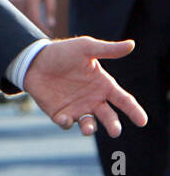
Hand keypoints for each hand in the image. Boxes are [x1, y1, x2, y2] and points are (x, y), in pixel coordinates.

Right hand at [8, 0, 55, 34]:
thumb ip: (50, 7)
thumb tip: (51, 24)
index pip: (34, 18)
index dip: (40, 28)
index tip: (48, 35)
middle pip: (24, 21)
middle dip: (32, 31)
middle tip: (41, 38)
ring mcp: (11, 0)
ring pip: (17, 19)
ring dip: (25, 27)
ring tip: (35, 33)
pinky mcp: (7, 2)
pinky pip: (13, 15)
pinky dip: (20, 22)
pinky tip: (27, 28)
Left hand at [22, 38, 144, 136]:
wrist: (33, 60)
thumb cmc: (62, 53)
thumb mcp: (86, 48)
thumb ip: (108, 50)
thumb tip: (132, 44)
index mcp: (103, 85)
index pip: (124, 100)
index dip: (134, 111)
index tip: (142, 121)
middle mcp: (93, 100)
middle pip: (109, 117)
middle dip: (113, 125)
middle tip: (115, 131)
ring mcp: (77, 108)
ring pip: (89, 124)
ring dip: (90, 128)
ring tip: (89, 128)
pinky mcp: (59, 113)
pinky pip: (66, 123)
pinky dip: (66, 123)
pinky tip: (64, 118)